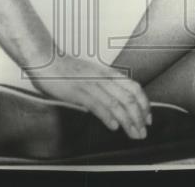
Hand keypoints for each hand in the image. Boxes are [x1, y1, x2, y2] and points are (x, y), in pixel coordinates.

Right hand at [27, 56, 151, 138]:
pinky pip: (97, 105)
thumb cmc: (66, 69)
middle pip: (128, 98)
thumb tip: (114, 102)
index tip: (148, 117)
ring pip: (116, 104)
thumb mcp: (92, 74)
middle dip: (139, 117)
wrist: (47, 60)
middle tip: (143, 131)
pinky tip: (114, 127)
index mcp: (107, 72)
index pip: (134, 87)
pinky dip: (107, 117)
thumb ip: (104, 86)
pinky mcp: (79, 92)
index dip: (144, 103)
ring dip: (128, 121)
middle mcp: (103, 78)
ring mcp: (91, 85)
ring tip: (133, 134)